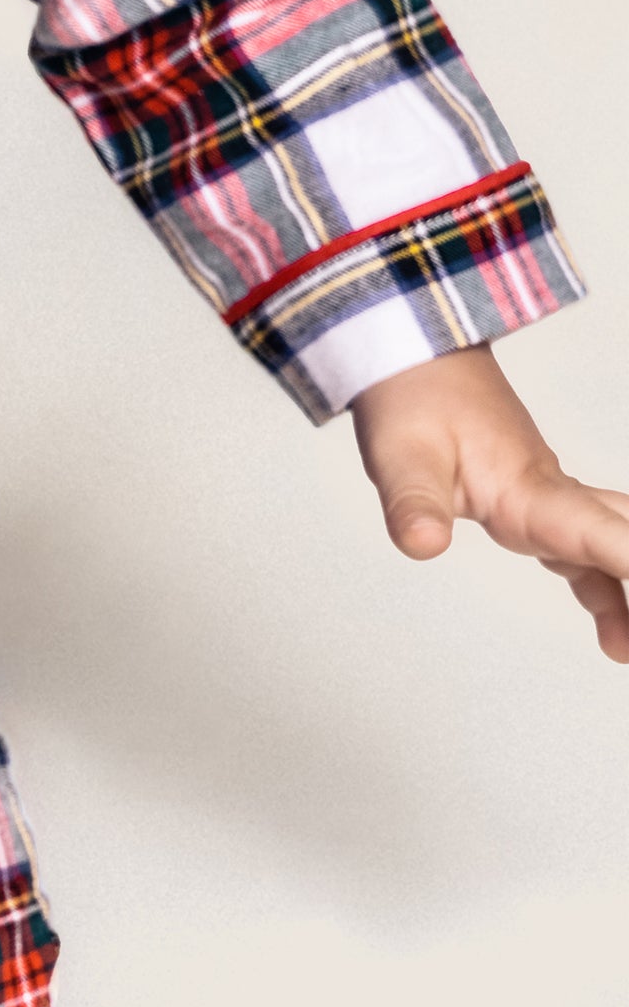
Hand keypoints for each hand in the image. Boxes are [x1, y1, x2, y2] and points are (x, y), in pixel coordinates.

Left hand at [351, 342, 627, 660]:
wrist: (415, 357)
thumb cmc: (411, 398)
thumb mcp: (399, 455)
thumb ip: (413, 505)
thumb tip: (423, 546)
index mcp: (529, 489)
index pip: (594, 534)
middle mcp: (553, 494)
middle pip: (624, 539)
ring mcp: (552, 498)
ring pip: (615, 542)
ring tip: (626, 650)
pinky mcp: (539, 503)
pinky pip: (590, 548)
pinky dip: (609, 584)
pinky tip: (616, 628)